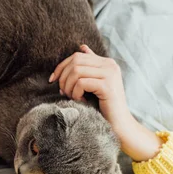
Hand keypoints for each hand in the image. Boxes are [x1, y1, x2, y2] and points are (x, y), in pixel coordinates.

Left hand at [49, 45, 162, 161]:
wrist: (119, 126)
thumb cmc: (104, 107)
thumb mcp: (94, 83)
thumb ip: (89, 67)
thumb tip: (82, 47)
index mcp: (106, 62)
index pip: (77, 56)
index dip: (61, 67)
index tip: (52, 80)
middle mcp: (110, 65)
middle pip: (75, 61)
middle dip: (63, 77)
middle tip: (64, 93)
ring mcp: (110, 74)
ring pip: (76, 71)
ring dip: (69, 86)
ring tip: (73, 97)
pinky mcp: (108, 85)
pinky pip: (81, 83)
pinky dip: (76, 93)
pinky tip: (82, 101)